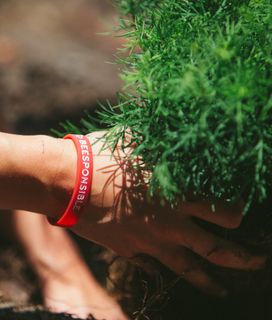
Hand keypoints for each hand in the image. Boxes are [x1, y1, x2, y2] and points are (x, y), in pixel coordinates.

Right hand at [71, 131, 265, 295]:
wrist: (68, 179)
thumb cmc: (104, 154)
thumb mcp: (138, 141)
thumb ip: (161, 143)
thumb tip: (175, 133)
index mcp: (177, 194)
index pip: (225, 211)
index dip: (239, 213)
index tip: (242, 212)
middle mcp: (171, 223)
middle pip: (218, 248)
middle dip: (243, 257)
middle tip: (256, 260)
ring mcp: (150, 242)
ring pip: (190, 270)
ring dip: (212, 283)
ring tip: (225, 290)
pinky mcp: (130, 251)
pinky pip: (152, 268)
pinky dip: (163, 271)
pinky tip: (167, 273)